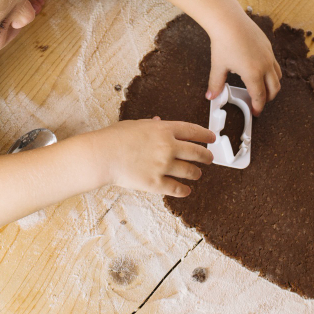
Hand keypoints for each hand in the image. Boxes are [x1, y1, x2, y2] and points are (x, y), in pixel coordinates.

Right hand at [96, 118, 214, 196]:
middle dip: (207, 156)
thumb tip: (160, 122)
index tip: (212, 138)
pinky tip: (186, 190)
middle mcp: (168, 147)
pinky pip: (177, 189)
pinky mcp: (156, 183)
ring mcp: (163, 166)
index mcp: (163, 129)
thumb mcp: (136, 124)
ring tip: (196, 174)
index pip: (193, 131)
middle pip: (197, 152)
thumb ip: (152, 125)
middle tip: (209, 158)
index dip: (206, 135)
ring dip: (196, 173)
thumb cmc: (115, 138)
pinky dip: (184, 190)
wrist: (102, 155)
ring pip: (191, 171)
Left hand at [205, 11, 280, 114]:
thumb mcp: (218, 66)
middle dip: (268, 99)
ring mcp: (269, 55)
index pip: (259, 96)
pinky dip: (271, 72)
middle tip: (259, 103)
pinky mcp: (268, 46)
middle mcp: (265, 65)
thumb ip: (216, 84)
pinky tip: (260, 71)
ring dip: (272, 86)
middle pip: (274, 89)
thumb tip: (211, 96)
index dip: (258, 107)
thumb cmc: (223, 42)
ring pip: (278, 76)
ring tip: (262, 89)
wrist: (229, 20)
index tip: (255, 112)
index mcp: (253, 73)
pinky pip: (275, 64)